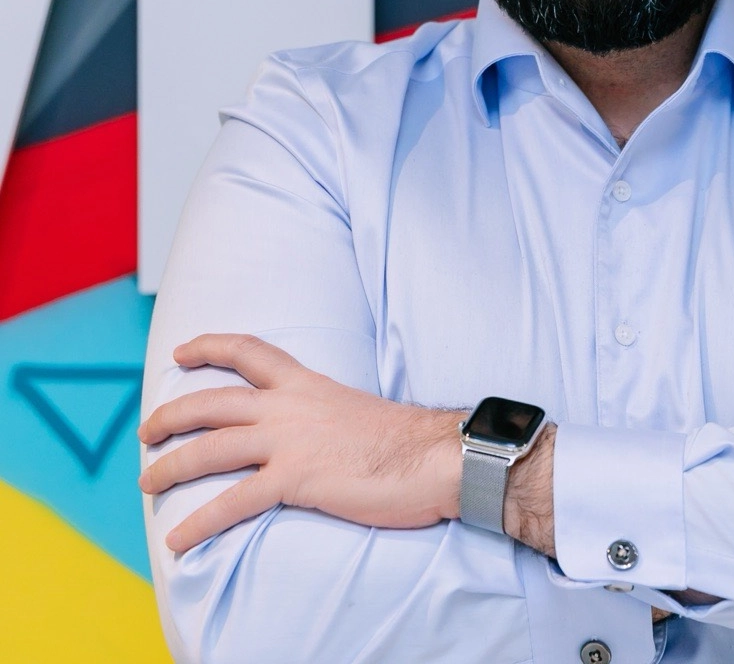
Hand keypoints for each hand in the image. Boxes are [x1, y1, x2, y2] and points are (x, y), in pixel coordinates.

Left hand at [138, 334, 463, 552]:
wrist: (434, 456)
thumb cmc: (406, 440)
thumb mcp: (356, 409)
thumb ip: (324, 414)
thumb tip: (316, 431)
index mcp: (308, 384)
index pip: (251, 352)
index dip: (211, 346)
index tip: (183, 349)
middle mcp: (291, 406)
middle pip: (213, 402)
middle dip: (172, 414)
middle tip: (148, 431)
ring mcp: (290, 441)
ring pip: (211, 447)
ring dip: (171, 467)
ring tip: (148, 484)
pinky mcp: (295, 479)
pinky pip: (233, 502)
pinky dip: (199, 521)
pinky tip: (178, 539)